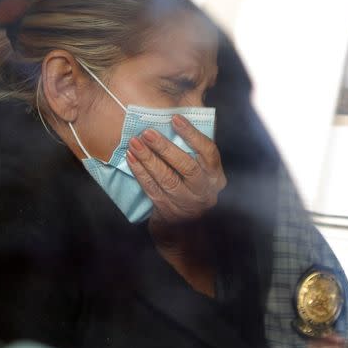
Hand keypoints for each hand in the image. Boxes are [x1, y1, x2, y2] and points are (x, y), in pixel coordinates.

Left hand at [126, 114, 226, 232]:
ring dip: (148, 159)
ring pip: (166, 178)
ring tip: (135, 142)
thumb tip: (175, 119)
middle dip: (165, 147)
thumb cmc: (191, 189)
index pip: (209, 152)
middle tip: (148, 132)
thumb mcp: (200, 173)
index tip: (175, 118)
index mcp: (215, 177)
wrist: (184, 229)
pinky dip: (140, 172)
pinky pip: (151, 188)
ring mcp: (186, 203)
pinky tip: (131, 158)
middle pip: (186, 166)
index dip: (192, 134)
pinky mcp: (168, 210)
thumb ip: (193, 152)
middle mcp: (205, 191)